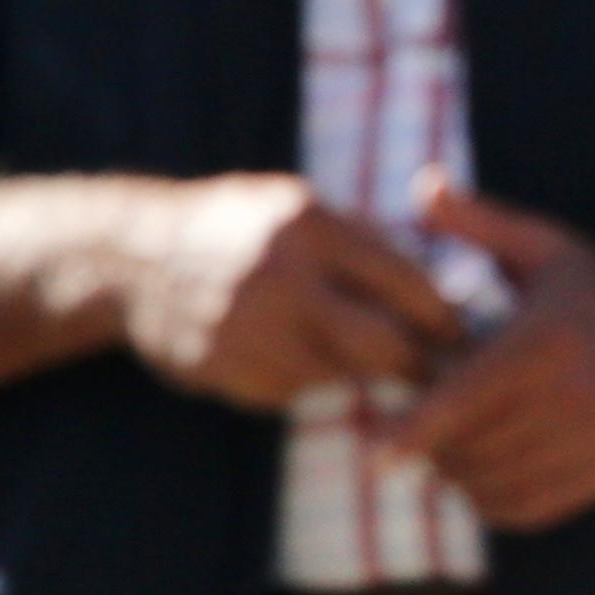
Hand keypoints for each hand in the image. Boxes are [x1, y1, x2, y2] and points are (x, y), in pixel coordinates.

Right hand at [117, 173, 467, 407]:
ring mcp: (245, 328)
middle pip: (379, 343)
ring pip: (337, 373)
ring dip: (357, 373)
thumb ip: (361, 239)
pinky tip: (296, 358)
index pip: (405, 282)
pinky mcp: (223, 368)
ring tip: (370, 365)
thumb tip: (444, 287)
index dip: (444, 316)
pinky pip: (291, 389)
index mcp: (308, 225)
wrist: (129, 257)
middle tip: (442, 375)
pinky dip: (306, 379)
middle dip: (417, 364)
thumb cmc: (236, 227)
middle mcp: (278, 277)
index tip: (466, 335)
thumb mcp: (294, 205)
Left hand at [386, 177, 594, 530]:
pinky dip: (489, 499)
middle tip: (422, 421)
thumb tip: (422, 185)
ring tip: (453, 444)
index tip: (373, 453)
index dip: (414, 431)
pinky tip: (487, 468)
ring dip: (456, 472)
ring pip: (491, 481)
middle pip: (468, 445)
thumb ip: (480, 223)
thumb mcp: (548, 250)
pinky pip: (524, 507)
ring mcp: (594, 441)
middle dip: (430, 442)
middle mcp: (575, 395)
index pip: (466, 397)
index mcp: (548, 339)